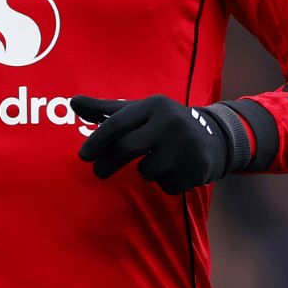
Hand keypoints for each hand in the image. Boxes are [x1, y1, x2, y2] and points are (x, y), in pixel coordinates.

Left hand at [71, 95, 229, 193]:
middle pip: (127, 148)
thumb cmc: (164, 124)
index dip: (97, 141)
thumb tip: (73, 102)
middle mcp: (171, 121)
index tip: (83, 156)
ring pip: (146, 171)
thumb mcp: (139, 112)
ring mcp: (186, 145)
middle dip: (107, 163)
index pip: (117, 123)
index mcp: (154, 105)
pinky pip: (166, 185)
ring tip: (157, 162)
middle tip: (98, 172)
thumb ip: (106, 110)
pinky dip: (164, 183)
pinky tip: (175, 170)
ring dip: (145, 172)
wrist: (214, 136)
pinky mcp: (197, 167)